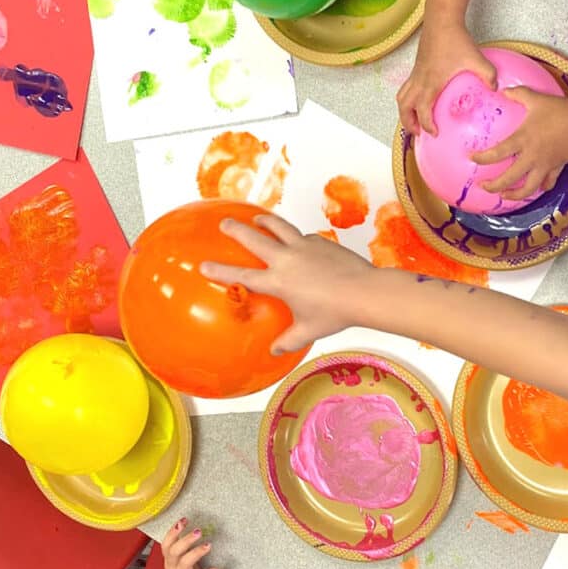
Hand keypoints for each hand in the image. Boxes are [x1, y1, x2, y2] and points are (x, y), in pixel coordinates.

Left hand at [161, 518, 218, 568]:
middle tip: (198, 532)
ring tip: (184, 522)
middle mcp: (172, 566)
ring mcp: (168, 558)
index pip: (186, 563)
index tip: (208, 545)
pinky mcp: (168, 551)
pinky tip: (182, 522)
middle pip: (174, 551)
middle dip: (186, 540)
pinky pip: (166, 540)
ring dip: (174, 532)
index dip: (196, 553)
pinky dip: (172, 530)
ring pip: (166, 544)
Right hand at [200, 214, 372, 352]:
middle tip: (225, 223)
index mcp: (278, 282)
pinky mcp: (321, 241)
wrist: (364, 292)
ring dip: (266, 221)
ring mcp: (304, 246)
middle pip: (255, 238)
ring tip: (258, 218)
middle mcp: (287, 259)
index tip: (203, 265)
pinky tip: (299, 242)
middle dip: (236, 229)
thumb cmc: (335, 313)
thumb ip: (288, 340)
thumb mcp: (308, 330)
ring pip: (279, 227)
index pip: (242, 276)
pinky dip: (296, 237)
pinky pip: (303, 237)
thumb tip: (275, 351)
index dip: (220, 271)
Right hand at [398, 22, 494, 135]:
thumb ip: (488, 75)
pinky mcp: (416, 68)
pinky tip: (418, 102)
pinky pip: (405, 88)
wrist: (442, 20)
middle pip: (405, 108)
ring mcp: (416, 74)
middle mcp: (420, 80)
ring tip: (413, 122)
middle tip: (418, 134)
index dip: (427, 125)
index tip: (434, 133)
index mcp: (431, 83)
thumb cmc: (456, 39)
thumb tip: (496, 88)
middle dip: (408, 123)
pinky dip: (407, 99)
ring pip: (401, 98)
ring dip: (404, 112)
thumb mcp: (476, 58)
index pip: (423, 111)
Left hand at [474, 88, 567, 200]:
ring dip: (515, 195)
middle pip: (509, 178)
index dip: (482, 158)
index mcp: (523, 140)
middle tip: (483, 186)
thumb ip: (517, 94)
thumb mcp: (535, 98)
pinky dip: (540, 187)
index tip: (471, 158)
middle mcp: (532, 156)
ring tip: (504, 195)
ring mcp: (545, 165)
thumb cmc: (559, 109)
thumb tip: (502, 90)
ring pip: (528, 189)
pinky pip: (547, 183)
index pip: (497, 153)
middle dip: (493, 186)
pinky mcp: (557, 168)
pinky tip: (536, 188)